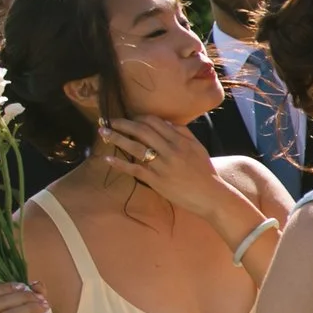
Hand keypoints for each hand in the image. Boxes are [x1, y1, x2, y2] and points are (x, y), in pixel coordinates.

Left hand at [94, 115, 230, 218]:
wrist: (210, 195)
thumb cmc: (204, 171)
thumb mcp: (198, 147)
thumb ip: (183, 132)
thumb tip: (166, 122)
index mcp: (180, 141)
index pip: (155, 122)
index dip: (139, 117)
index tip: (130, 118)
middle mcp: (170, 150)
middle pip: (142, 131)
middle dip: (123, 124)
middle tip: (110, 120)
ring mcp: (162, 166)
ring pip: (135, 147)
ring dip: (117, 138)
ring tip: (103, 133)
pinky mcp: (156, 180)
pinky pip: (134, 169)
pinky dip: (120, 163)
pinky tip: (108, 159)